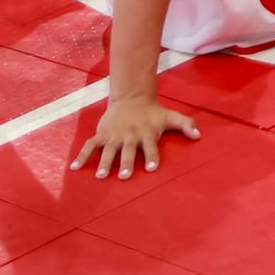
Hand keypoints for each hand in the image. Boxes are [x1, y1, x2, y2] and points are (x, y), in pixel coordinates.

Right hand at [73, 93, 198, 180]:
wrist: (131, 98)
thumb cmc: (152, 113)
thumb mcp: (170, 116)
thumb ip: (185, 124)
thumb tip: (199, 135)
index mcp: (147, 133)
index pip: (151, 146)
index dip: (152, 156)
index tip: (152, 168)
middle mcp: (130, 135)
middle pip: (129, 150)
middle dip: (127, 162)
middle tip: (124, 176)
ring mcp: (114, 135)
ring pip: (108, 150)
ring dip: (105, 162)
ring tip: (102, 176)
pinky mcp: (102, 134)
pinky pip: (90, 145)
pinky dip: (82, 156)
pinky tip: (75, 167)